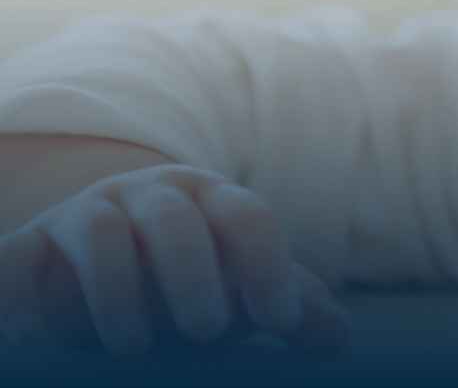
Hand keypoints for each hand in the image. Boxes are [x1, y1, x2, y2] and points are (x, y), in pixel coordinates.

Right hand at [0, 164, 350, 356]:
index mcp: (213, 199)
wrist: (103, 259)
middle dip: (194, 273)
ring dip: (118, 291)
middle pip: (175, 219)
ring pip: (102, 232)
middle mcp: (152, 196)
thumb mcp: (239, 289)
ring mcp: (89, 214)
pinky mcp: (33, 245)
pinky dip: (22, 294)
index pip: (247, 217)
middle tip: (210, 332)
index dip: (266, 267)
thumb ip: (291, 308)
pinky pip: (19, 259)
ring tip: (135, 349)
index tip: (278, 323)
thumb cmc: (188, 280)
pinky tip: (34, 339)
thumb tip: (339, 342)